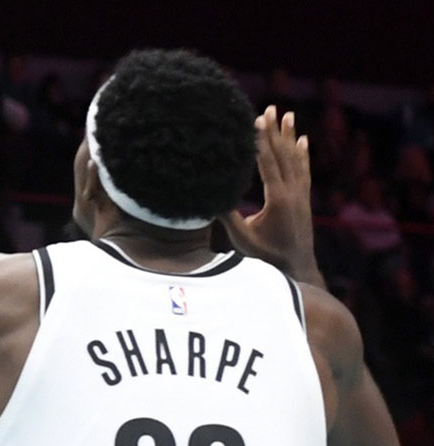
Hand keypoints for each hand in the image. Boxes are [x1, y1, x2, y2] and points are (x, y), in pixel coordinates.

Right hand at [220, 106, 319, 283]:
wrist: (297, 267)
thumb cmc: (265, 255)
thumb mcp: (242, 238)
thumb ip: (227, 216)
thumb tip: (210, 195)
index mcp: (277, 198)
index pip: (268, 162)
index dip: (261, 140)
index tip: (257, 120)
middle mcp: (293, 192)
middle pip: (283, 154)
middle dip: (276, 130)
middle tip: (271, 108)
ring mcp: (301, 194)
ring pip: (296, 159)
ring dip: (291, 136)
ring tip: (289, 115)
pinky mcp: (305, 199)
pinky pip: (305, 170)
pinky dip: (303, 154)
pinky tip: (303, 141)